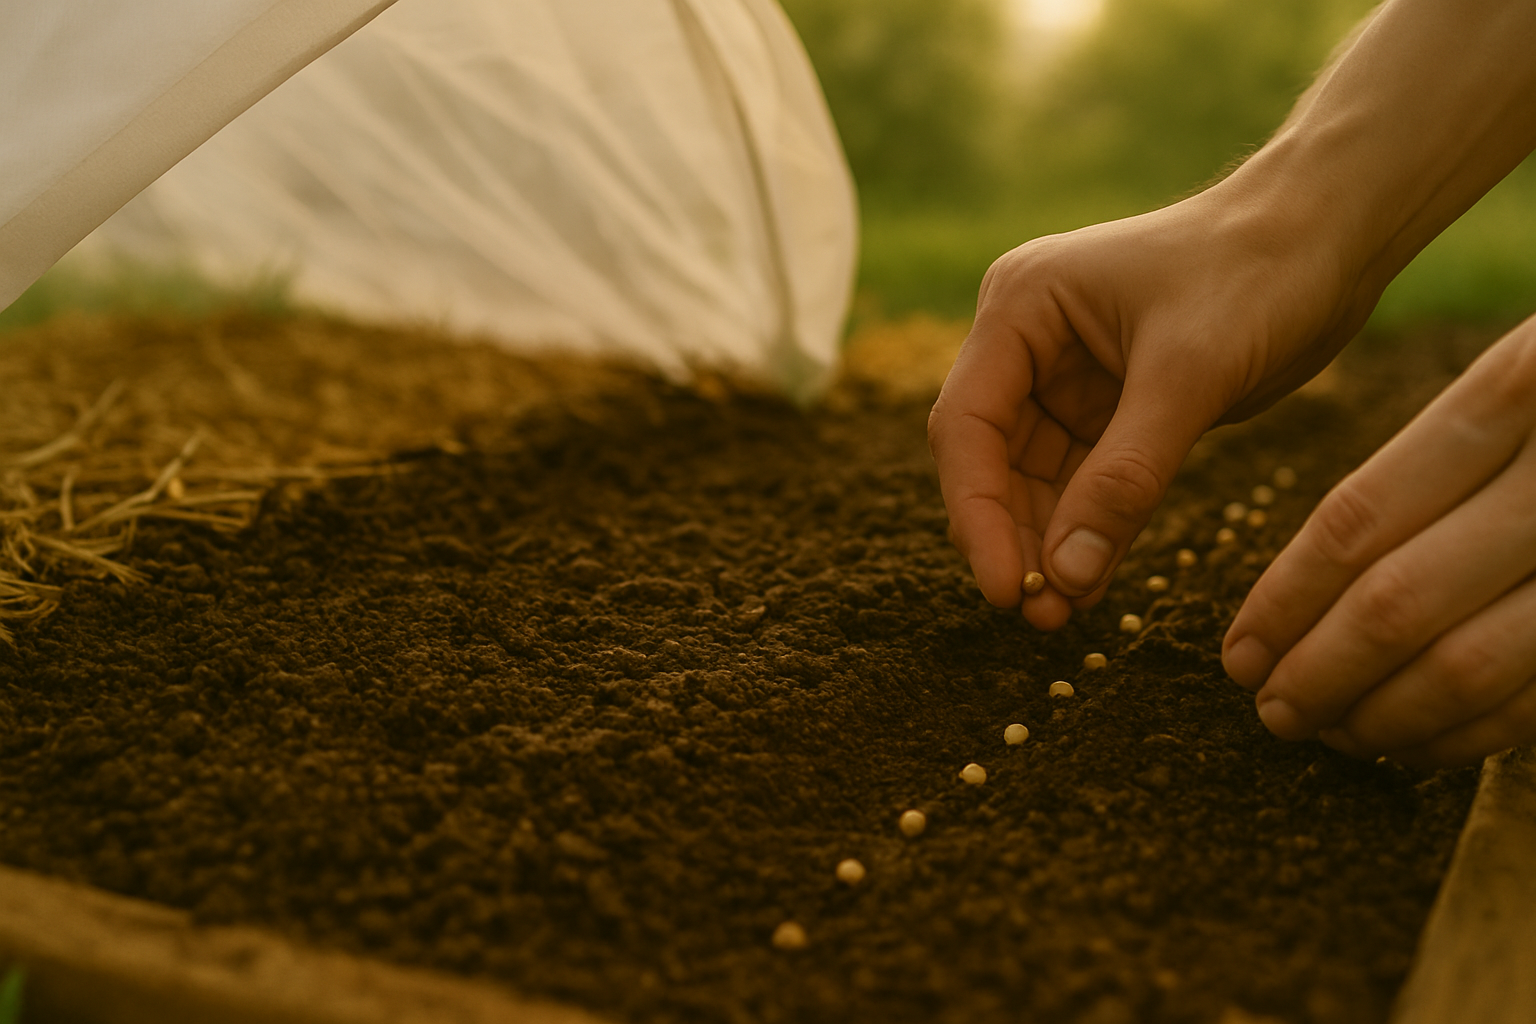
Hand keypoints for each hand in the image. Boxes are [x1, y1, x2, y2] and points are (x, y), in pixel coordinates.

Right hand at [928, 187, 1369, 628]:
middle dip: (1012, 537)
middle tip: (1037, 615)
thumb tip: (1064, 577)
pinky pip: (1083, 484)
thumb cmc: (1257, 272)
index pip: (966, 424)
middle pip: (990, 459)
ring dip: (1046, 546)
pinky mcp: (1110, 409)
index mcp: (1020, 307)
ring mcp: (1065, 378)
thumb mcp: (1188, 376)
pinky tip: (1092, 586)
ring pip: (1033, 481)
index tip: (1004, 587)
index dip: (976, 511)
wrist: (1330, 237)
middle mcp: (1027, 342)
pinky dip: (1087, 534)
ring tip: (1062, 616)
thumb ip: (1124, 478)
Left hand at [1224, 316, 1535, 767]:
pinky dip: (1465, 734)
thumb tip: (1298, 612)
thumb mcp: (1526, 388)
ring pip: (1467, 664)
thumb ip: (1434, 477)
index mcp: (1518, 387)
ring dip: (1382, 717)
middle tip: (1271, 713)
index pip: (1358, 519)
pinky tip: (1414, 743)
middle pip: (1396, 602)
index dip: (1284, 600)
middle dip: (1317, 673)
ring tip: (1330, 733)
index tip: (1237, 655)